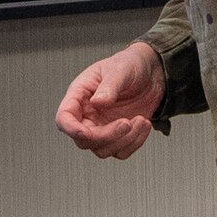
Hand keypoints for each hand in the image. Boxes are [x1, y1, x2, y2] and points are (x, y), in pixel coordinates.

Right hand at [55, 43, 165, 160]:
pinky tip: (144, 124)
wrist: (151, 72)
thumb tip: (97, 102)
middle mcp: (88, 114)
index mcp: (80, 95)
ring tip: (141, 120)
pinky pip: (121, 151)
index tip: (87, 133)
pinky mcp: (119, 135)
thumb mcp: (119, 69)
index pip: (64, 118)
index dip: (71, 129)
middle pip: (83, 140)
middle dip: (106, 136)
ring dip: (124, 140)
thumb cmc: (129, 64)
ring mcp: (103, 127)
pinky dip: (135, 142)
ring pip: (102, 150)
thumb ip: (108, 86)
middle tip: (127, 122)